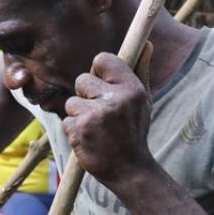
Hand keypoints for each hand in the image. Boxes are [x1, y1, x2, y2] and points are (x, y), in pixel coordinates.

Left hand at [62, 45, 154, 186]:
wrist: (129, 170)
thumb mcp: (144, 101)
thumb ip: (141, 71)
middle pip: (82, 80)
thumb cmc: (134, 132)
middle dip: (86, 96)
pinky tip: (89, 140)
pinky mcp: (79, 131)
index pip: (102, 59)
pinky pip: (66, 121)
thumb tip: (147, 44)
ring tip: (96, 129)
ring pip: (71, 102)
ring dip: (79, 115)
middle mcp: (114, 100)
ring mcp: (95, 116)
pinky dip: (74, 131)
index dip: (98, 70)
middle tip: (101, 114)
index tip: (102, 83)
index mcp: (131, 89)